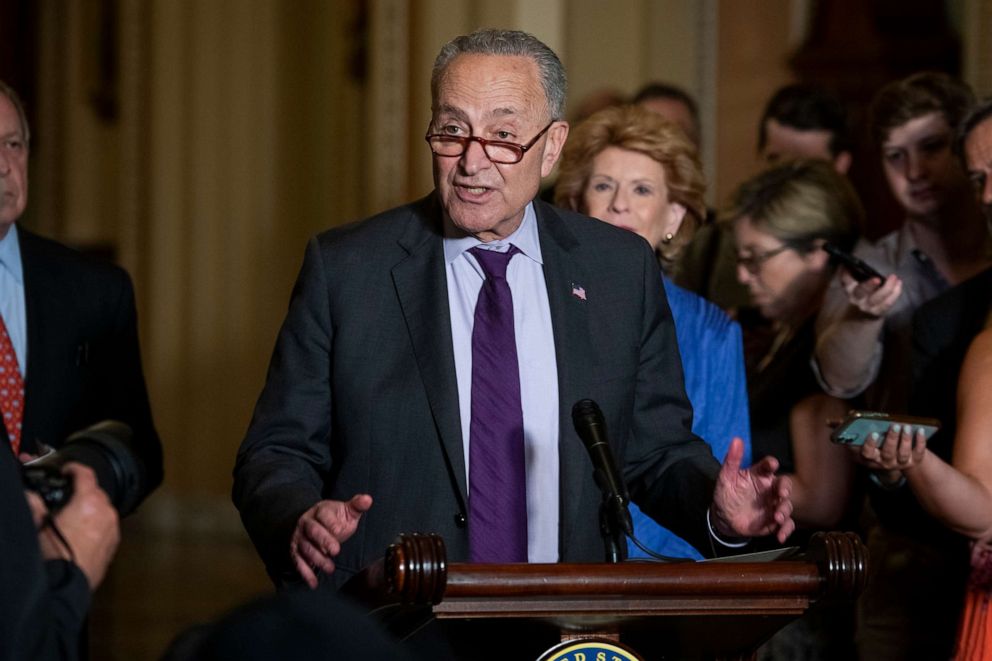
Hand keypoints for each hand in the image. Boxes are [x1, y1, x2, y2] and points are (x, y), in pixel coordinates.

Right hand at [32, 463, 119, 589]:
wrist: (68, 585)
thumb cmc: (55, 557)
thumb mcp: (39, 526)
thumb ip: (36, 505)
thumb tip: (32, 496)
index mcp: (88, 502)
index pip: (86, 474)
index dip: (75, 468)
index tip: (69, 470)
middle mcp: (105, 512)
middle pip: (96, 491)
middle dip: (82, 492)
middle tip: (66, 498)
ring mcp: (113, 527)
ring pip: (103, 508)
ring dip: (91, 509)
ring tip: (73, 518)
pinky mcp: (114, 542)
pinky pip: (107, 525)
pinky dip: (97, 524)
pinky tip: (82, 533)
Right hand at [290, 494, 372, 588]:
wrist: (315, 524)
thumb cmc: (335, 519)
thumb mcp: (346, 511)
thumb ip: (356, 505)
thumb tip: (368, 499)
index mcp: (320, 511)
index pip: (323, 515)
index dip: (331, 523)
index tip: (340, 530)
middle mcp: (306, 523)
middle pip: (313, 531)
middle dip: (324, 541)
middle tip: (336, 551)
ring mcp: (299, 537)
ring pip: (306, 548)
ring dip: (317, 559)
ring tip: (330, 568)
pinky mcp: (295, 551)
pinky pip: (298, 562)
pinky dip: (305, 573)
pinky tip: (314, 583)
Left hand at [711, 438, 794, 543]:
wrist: (724, 518)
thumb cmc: (727, 494)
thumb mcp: (726, 478)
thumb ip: (732, 460)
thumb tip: (736, 440)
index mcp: (759, 475)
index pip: (767, 466)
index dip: (770, 464)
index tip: (772, 464)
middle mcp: (769, 489)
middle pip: (783, 485)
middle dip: (785, 489)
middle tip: (782, 494)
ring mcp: (773, 505)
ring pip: (787, 505)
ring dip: (784, 510)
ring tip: (777, 517)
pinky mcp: (774, 520)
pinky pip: (786, 524)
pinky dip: (786, 530)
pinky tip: (780, 535)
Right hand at [840, 271, 901, 317]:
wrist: (865, 312)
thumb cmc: (864, 290)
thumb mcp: (857, 281)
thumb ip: (855, 272)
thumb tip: (851, 263)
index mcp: (849, 288)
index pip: (845, 280)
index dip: (846, 274)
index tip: (848, 267)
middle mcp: (856, 298)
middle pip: (861, 291)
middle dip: (869, 285)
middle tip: (877, 279)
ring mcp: (866, 306)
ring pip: (876, 298)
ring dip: (887, 288)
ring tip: (894, 278)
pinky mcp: (877, 311)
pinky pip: (887, 303)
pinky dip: (895, 293)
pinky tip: (899, 284)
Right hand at [851, 423, 926, 474]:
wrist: (896, 458)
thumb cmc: (874, 444)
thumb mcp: (858, 440)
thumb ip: (845, 430)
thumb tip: (828, 422)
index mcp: (869, 458)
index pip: (867, 454)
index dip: (870, 445)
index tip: (873, 433)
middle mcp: (884, 463)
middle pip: (887, 453)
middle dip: (891, 439)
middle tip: (894, 425)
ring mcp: (900, 463)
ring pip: (903, 454)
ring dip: (905, 440)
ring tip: (906, 426)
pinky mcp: (915, 460)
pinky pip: (919, 453)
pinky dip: (920, 442)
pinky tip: (920, 430)